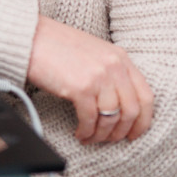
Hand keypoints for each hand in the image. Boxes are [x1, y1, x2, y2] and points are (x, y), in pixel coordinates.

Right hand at [27, 16, 153, 143]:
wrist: (31, 36)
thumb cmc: (57, 44)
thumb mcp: (94, 52)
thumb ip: (110, 71)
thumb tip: (118, 104)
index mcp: (121, 58)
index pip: (146, 96)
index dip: (143, 121)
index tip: (134, 133)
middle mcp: (114, 67)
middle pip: (132, 111)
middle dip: (122, 132)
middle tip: (111, 140)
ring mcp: (99, 77)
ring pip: (111, 118)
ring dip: (102, 134)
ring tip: (91, 137)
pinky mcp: (80, 88)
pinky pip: (90, 119)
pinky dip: (87, 131)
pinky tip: (80, 133)